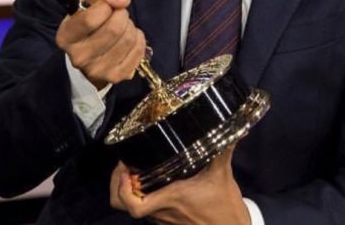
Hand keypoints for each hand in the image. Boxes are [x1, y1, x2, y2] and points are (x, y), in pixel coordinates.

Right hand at [56, 0, 146, 89]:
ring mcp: (97, 70)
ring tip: (123, 26)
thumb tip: (122, 0)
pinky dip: (139, 39)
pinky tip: (130, 37)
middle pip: (113, 29)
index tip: (108, 3)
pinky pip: (138, 51)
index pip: (90, 19)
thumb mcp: (90, 1)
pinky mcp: (116, 77)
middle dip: (122, 15)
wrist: (91, 54)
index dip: (106, 5)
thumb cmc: (90, 22)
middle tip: (119, 14)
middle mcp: (78, 57)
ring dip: (130, 26)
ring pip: (127, 39)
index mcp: (66, 36)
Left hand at [109, 145, 250, 224]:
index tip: (125, 168)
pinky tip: (150, 181)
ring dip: (127, 189)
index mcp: (170, 198)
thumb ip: (221, 149)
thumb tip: (228, 128)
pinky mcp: (167, 220)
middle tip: (124, 166)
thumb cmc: (225, 206)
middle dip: (116, 184)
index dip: (121, 188)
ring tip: (133, 169)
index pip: (133, 204)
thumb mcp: (222, 174)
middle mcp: (161, 210)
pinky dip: (141, 195)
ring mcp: (162, 218)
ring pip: (132, 206)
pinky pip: (146, 208)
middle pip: (122, 205)